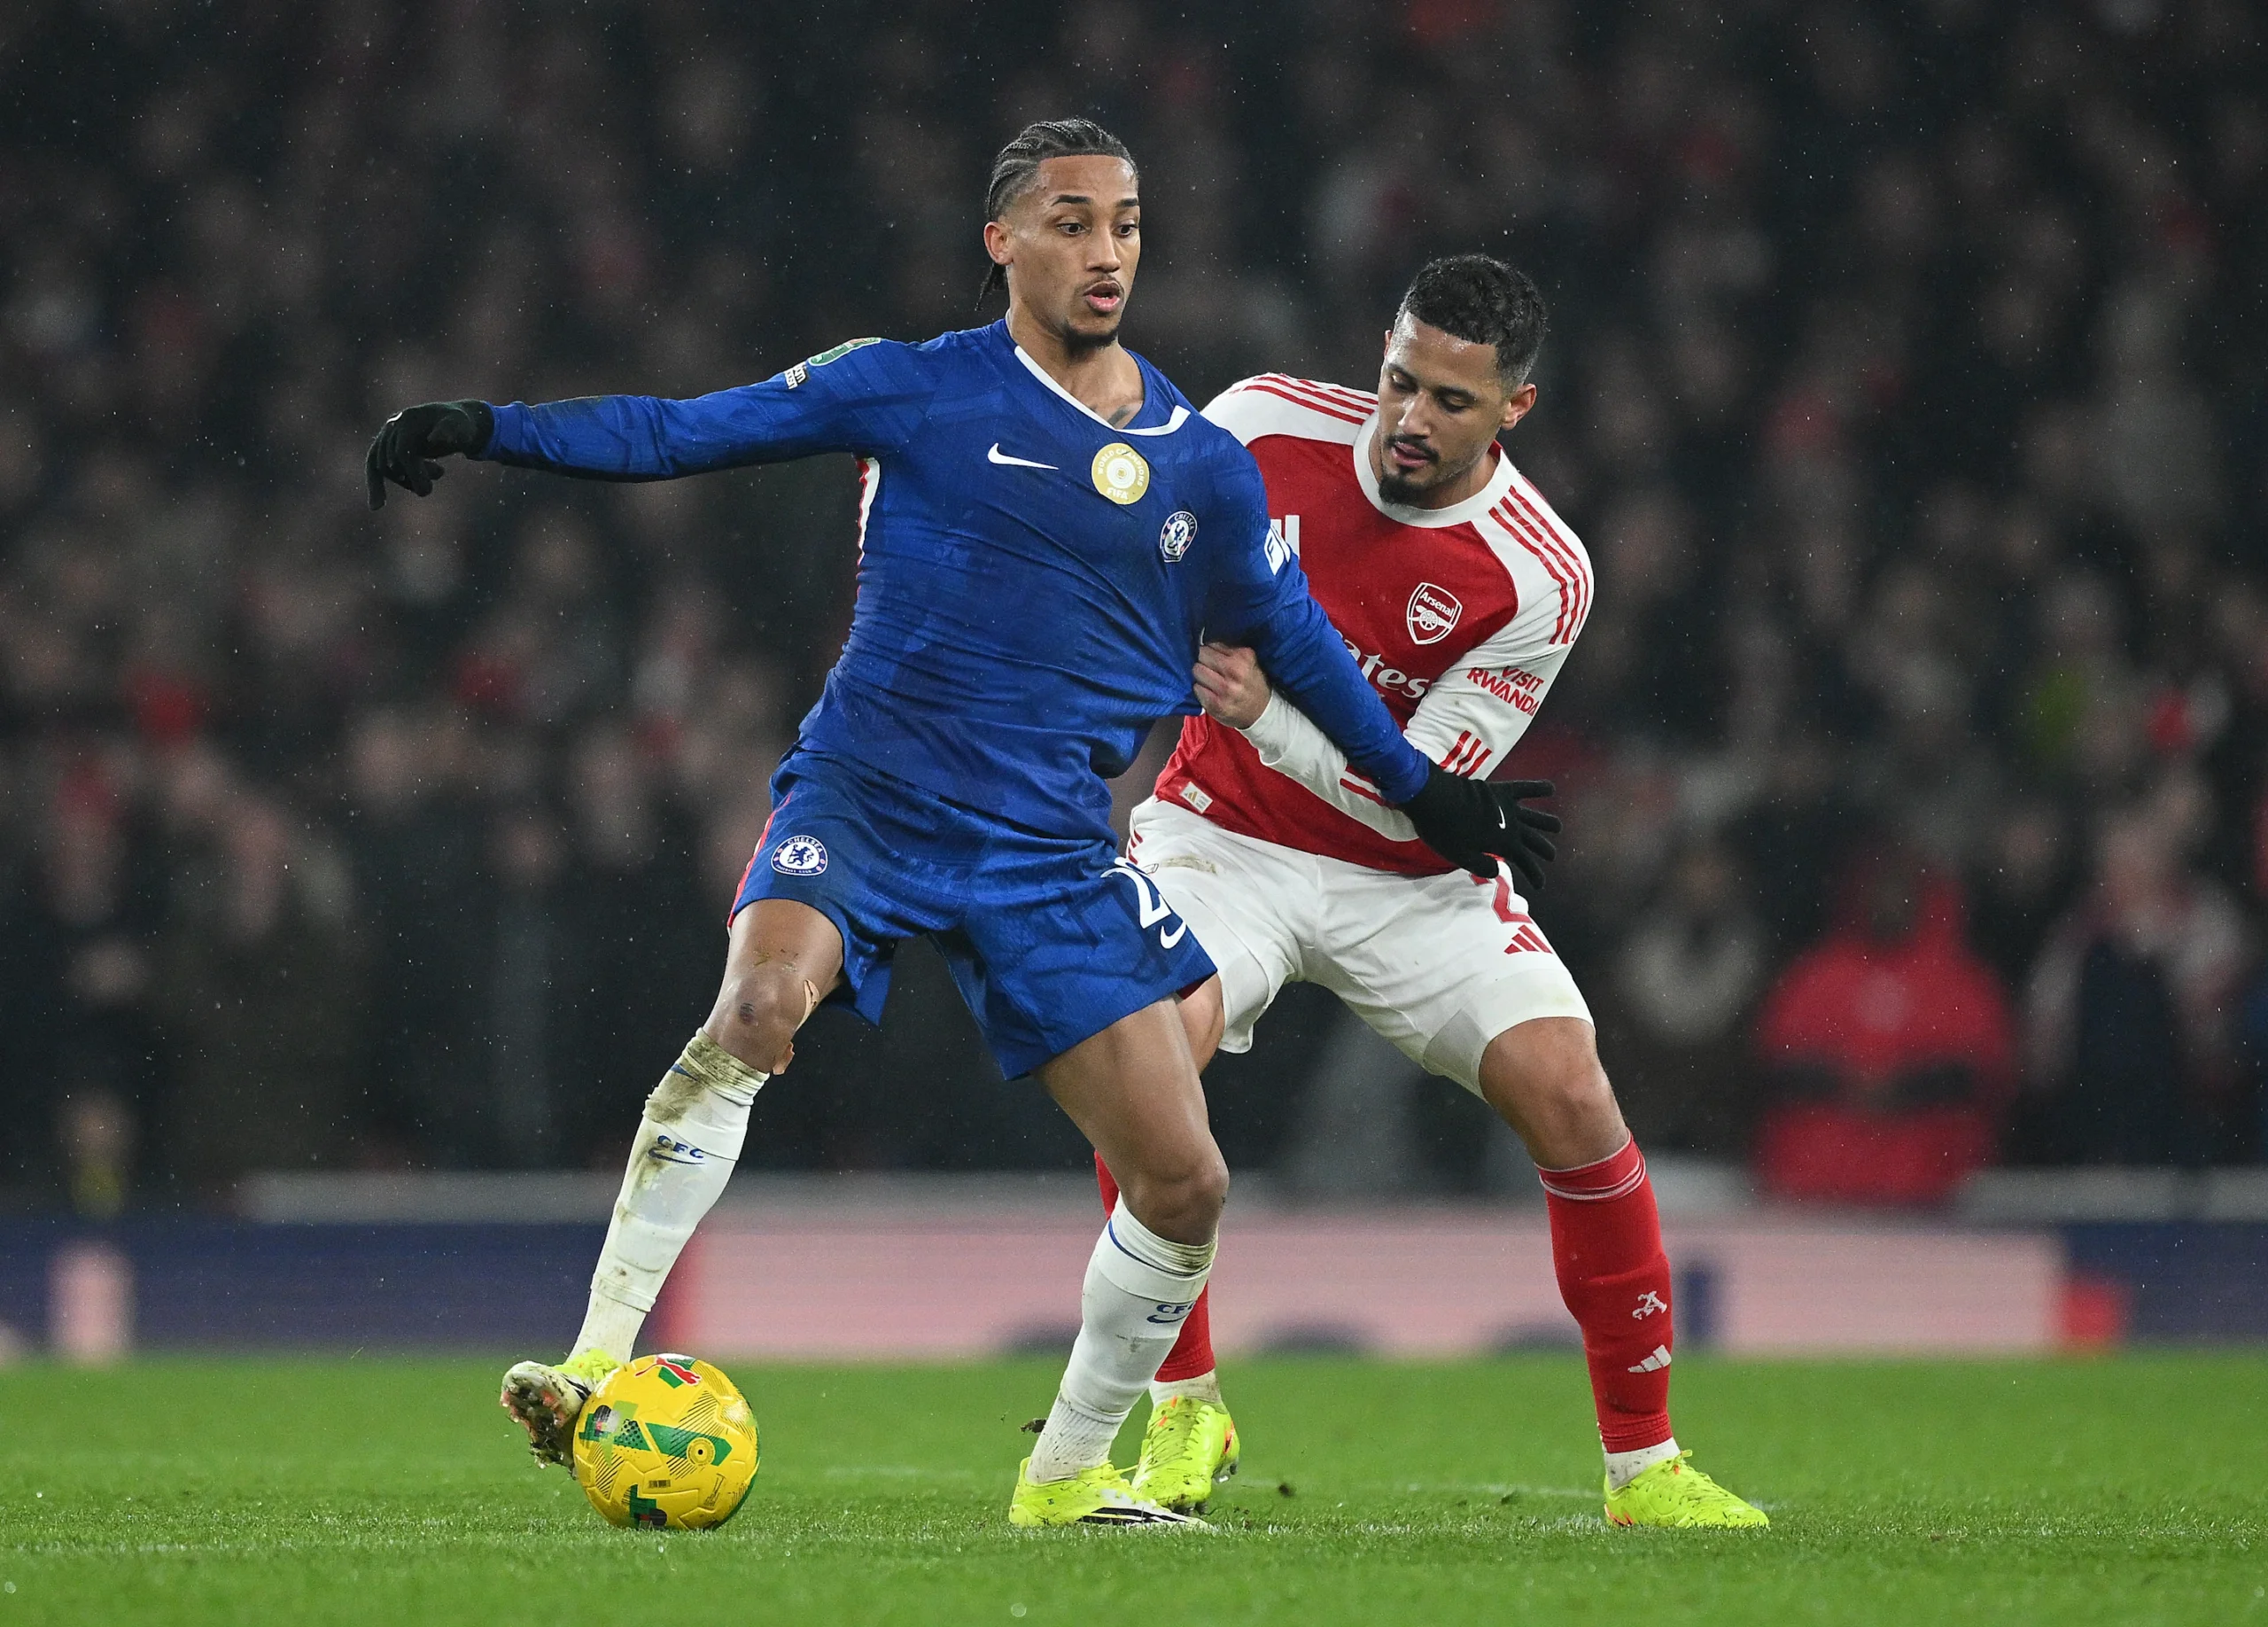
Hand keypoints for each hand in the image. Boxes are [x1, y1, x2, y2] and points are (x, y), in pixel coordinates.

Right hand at [365, 400, 494, 508]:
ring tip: (436, 472)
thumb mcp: (462, 426)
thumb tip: (435, 440)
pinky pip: (375, 468)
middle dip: (414, 477)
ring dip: (406, 481)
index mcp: (409, 420)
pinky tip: (376, 507)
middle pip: (392, 462)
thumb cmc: (460, 425)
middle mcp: (393, 426)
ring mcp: (387, 436)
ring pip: (385, 468)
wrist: (452, 422)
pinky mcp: (386, 447)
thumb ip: (451, 431)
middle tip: (440, 473)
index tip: (426, 492)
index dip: (413, 473)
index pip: (403, 451)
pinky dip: (375, 486)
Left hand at [1192, 642, 1270, 728]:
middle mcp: (1234, 671)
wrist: (1262, 712)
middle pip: (1201, 655)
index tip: (1213, 656)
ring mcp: (1225, 689)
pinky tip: (1210, 691)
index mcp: (1243, 657)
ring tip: (1210, 680)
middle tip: (1210, 668)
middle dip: (1203, 660)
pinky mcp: (1216, 705)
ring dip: (1200, 675)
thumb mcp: (1249, 661)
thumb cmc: (1252, 683)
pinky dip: (1200, 689)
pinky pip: (1196, 688)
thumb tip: (1204, 641)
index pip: (1212, 644)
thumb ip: (1229, 650)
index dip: (1210, 650)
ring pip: (1197, 671)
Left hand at [1399, 767, 1561, 890]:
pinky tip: (1551, 788)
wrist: (1433, 800)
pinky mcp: (1499, 790)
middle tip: (1552, 856)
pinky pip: (1523, 788)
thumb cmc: (1443, 832)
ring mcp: (1506, 807)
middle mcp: (1510, 825)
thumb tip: (1498, 869)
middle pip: (1533, 840)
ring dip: (1546, 822)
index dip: (1535, 874)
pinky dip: (1537, 788)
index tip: (1541, 886)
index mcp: (1502, 844)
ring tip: (1557, 827)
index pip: (1525, 862)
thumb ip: (1482, 866)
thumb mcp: (1460, 857)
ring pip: (1533, 816)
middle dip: (1543, 849)